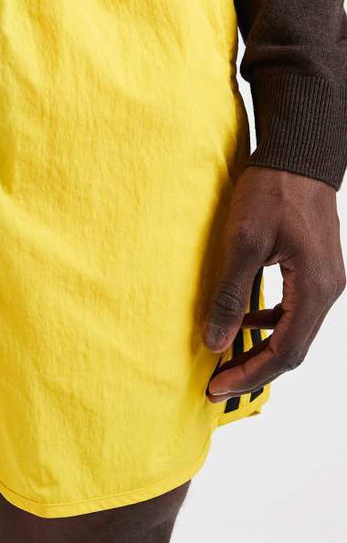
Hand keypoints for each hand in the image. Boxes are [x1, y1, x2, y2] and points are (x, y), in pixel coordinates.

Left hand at [204, 167, 343, 400]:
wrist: (298, 155)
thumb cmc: (272, 191)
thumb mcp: (242, 242)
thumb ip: (230, 295)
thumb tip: (216, 342)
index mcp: (315, 289)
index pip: (285, 352)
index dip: (250, 374)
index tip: (216, 386)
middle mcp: (328, 290)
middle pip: (294, 349)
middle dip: (254, 369)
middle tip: (216, 383)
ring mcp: (325, 280)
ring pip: (295, 331)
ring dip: (261, 349)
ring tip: (226, 358)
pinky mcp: (316, 269)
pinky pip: (295, 310)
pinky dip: (270, 324)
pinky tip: (245, 322)